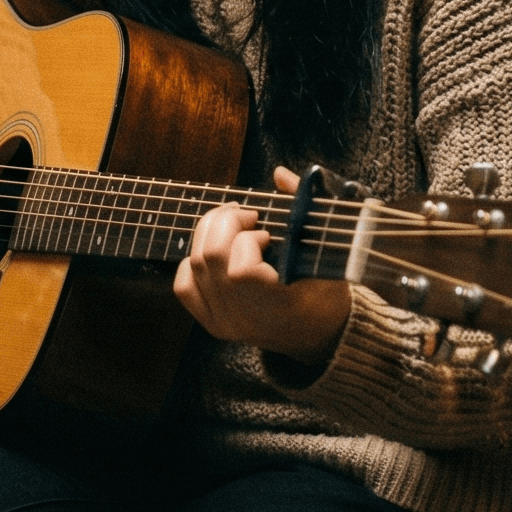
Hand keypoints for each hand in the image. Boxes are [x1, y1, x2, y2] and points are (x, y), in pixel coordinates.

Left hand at [173, 167, 352, 362]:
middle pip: (210, 258)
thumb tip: (279, 174)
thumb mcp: (328, 255)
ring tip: (234, 226)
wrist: (321, 337)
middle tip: (247, 216)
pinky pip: (184, 285)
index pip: (241, 271)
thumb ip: (305, 212)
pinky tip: (217, 253)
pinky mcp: (212, 323)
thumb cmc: (328, 294)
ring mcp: (224, 323)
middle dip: (224, 223)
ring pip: (195, 265)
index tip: (268, 234)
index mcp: (278, 307)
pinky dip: (194, 261)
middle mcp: (245, 319)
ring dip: (210, 234)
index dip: (248, 242)